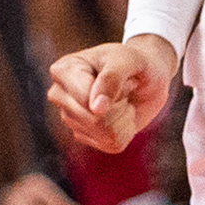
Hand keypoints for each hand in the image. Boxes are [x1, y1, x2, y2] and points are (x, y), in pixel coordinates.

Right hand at [48, 32, 175, 153]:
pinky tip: (122, 113)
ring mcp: (69, 117)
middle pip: (94, 121)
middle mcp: (59, 95)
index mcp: (64, 70)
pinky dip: (126, 130)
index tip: (124, 77)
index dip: (115, 94)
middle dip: (121, 107)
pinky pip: (112, 144)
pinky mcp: (83, 135)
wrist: (145, 76)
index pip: (86, 100)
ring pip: (105, 135)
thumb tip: (96, 110)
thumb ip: (111, 78)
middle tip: (126, 88)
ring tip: (123, 99)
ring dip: (124, 118)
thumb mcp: (127, 60)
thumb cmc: (132, 62)